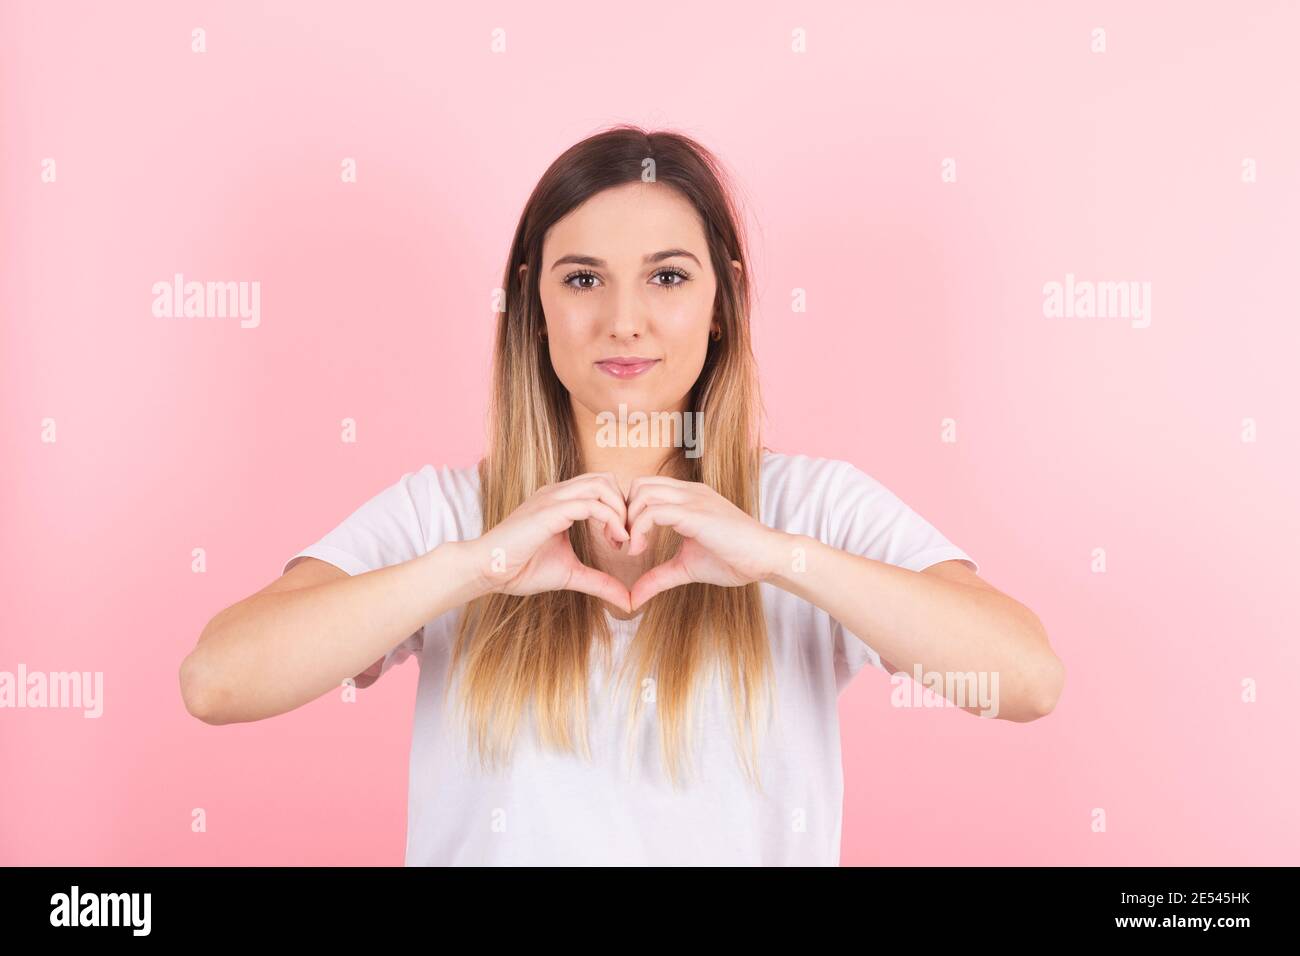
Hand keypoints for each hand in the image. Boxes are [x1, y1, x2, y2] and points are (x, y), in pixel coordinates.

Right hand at [465, 473, 632, 611]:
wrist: (488, 570)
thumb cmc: (521, 569)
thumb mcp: (571, 574)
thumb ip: (600, 582)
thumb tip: (627, 601)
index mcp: (561, 500)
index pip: (602, 486)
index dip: (620, 509)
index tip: (623, 541)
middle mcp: (558, 493)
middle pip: (606, 479)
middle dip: (625, 506)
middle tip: (627, 538)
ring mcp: (553, 498)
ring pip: (602, 485)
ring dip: (620, 511)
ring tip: (621, 540)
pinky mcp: (549, 511)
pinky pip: (590, 504)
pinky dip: (610, 519)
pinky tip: (614, 541)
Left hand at [623, 475, 786, 609]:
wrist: (767, 558)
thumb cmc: (734, 560)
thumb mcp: (686, 568)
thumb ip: (658, 578)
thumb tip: (633, 598)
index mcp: (687, 497)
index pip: (644, 488)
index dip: (628, 513)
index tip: (626, 543)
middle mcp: (688, 492)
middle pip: (637, 485)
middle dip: (622, 513)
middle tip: (622, 544)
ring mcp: (692, 499)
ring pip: (642, 493)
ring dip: (628, 521)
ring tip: (632, 549)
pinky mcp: (695, 513)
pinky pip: (654, 511)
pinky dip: (639, 529)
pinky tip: (640, 551)